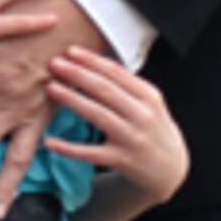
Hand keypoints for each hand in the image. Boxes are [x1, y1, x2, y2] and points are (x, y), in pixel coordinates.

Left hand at [50, 48, 188, 206]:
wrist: (171, 169)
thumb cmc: (154, 130)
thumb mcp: (150, 104)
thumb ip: (128, 85)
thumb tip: (94, 62)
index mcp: (149, 96)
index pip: (117, 73)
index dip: (92, 61)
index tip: (71, 51)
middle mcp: (142, 115)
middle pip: (105, 90)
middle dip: (78, 74)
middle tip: (55, 63)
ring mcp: (132, 138)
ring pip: (98, 115)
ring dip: (72, 100)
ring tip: (51, 88)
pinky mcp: (121, 160)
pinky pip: (90, 153)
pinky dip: (69, 148)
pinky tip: (49, 142)